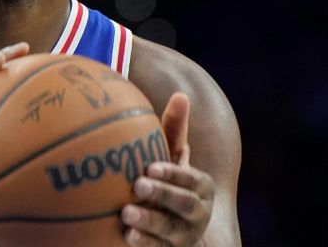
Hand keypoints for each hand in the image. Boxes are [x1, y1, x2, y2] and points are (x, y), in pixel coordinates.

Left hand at [122, 93, 214, 245]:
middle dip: (162, 195)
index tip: (150, 167)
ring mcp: (185, 236)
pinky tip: (126, 238)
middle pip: (183, 205)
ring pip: (170, 231)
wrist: (176, 231)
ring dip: (149, 223)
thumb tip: (181, 94)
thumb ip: (175, 130)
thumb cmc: (170, 182)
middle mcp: (198, 213)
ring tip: (125, 215)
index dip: (172, 173)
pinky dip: (145, 244)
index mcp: (202, 187)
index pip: (190, 178)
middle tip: (137, 185)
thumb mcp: (173, 158)